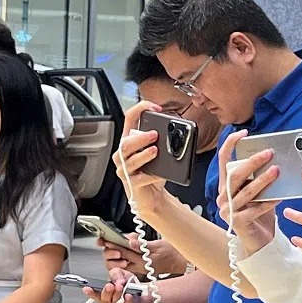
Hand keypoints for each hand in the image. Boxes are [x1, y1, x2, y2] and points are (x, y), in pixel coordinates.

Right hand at [82, 267, 153, 302]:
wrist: (145, 292)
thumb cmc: (130, 284)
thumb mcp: (122, 274)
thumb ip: (116, 274)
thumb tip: (117, 280)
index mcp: (105, 294)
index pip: (95, 294)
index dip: (90, 292)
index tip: (87, 289)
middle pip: (104, 300)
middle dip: (107, 292)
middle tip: (110, 286)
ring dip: (117, 295)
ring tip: (120, 287)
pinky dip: (127, 301)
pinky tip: (128, 295)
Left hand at [99, 234, 186, 275]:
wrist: (181, 262)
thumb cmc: (172, 253)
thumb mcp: (159, 245)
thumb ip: (143, 245)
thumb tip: (131, 242)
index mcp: (143, 262)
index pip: (124, 253)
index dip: (114, 246)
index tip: (107, 240)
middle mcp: (139, 267)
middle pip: (119, 261)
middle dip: (111, 252)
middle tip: (106, 243)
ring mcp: (140, 268)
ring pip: (122, 263)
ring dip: (116, 255)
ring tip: (112, 246)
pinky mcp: (141, 267)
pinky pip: (128, 263)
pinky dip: (123, 256)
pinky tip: (121, 249)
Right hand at [113, 101, 173, 218]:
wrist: (152, 196)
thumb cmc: (153, 172)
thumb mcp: (159, 154)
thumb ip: (163, 142)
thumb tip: (177, 132)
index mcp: (130, 140)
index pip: (130, 118)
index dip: (140, 109)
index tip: (154, 107)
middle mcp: (123, 154)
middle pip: (126, 141)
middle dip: (140, 137)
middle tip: (155, 134)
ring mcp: (125, 169)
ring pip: (129, 159)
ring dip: (144, 154)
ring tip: (156, 151)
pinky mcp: (131, 183)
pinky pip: (139, 178)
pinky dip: (151, 176)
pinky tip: (160, 174)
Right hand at [215, 129, 280, 255]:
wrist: (259, 242)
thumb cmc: (259, 215)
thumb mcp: (257, 193)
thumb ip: (259, 179)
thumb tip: (274, 161)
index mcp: (225, 186)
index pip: (223, 160)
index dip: (230, 144)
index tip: (243, 133)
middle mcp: (223, 197)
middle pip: (235, 175)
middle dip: (253, 162)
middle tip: (269, 153)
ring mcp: (229, 210)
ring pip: (246, 191)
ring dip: (263, 180)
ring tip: (276, 171)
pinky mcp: (238, 222)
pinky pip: (255, 209)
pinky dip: (268, 202)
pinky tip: (279, 197)